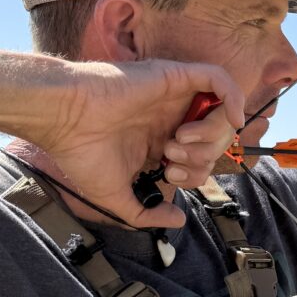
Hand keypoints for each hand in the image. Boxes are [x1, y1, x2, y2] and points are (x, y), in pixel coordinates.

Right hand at [21, 60, 245, 229]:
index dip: (197, 173)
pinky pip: (219, 78)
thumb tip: (178, 220)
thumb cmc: (82, 153)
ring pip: (221, 111)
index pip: (202, 158)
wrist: (63, 120)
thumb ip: (146, 214)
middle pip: (216, 138)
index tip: (169, 175)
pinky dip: (233, 97)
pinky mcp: (174, 76)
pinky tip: (230, 118)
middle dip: (203, 157)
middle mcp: (171, 117)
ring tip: (179, 142)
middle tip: (172, 159)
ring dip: (212, 133)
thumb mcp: (117, 196)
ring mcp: (174, 96)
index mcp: (160, 140)